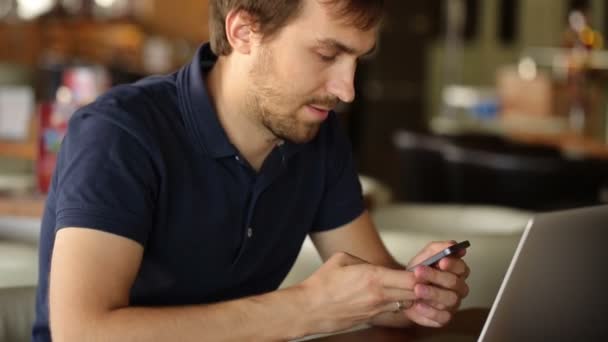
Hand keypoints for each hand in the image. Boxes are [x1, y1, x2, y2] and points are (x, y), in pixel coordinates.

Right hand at [298, 252, 416, 333]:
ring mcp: (376, 309)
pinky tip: (394, 298)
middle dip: (422, 285)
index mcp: (373, 277)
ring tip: (410, 287)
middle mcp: (379, 296)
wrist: (309, 309)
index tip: (422, 267)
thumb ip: (363, 260)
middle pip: (414, 293)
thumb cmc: (321, 285)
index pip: (410, 278)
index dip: (421, 273)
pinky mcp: (371, 319)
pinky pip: (393, 311)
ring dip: (411, 296)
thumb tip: (372, 265)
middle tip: (424, 278)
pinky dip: (398, 304)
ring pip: (406, 304)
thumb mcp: (342, 258)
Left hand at [404, 241, 470, 327]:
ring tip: (417, 289)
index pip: (461, 267)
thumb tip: (452, 244)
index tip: (441, 261)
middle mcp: (458, 288)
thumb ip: (438, 248)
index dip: (452, 264)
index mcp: (456, 271)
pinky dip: (430, 311)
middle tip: (419, 272)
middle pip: (455, 283)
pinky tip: (418, 304)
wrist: (404, 290)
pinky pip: (443, 317)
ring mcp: (452, 303)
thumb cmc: (418, 272)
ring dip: (432, 293)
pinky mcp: (444, 317)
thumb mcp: (425, 256)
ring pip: (450, 299)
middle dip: (436, 276)